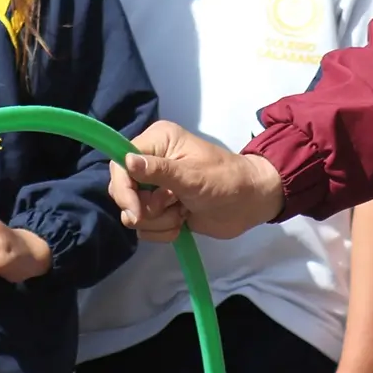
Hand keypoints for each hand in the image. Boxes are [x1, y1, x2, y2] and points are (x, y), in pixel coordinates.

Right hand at [106, 120, 285, 241]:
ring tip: (182, 214)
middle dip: (144, 208)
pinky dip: (163, 230)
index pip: (121, 163)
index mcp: (158, 142)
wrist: (251, 204)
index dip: (123, 188)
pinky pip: (146, 227)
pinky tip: (183, 223)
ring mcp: (155, 187)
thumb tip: (127, 160)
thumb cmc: (227, 182)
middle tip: (170, 210)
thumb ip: (159, 171)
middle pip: (122, 189)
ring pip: (134, 213)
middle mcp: (152, 162)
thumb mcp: (193, 176)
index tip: (135, 211)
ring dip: (158, 221)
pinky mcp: (161, 209)